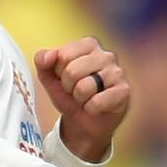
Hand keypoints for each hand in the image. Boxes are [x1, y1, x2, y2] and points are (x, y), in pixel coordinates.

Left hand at [35, 36, 129, 160]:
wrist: (83, 122)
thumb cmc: (68, 94)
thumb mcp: (49, 76)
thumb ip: (42, 60)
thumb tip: (49, 55)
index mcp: (88, 44)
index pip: (62, 55)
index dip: (58, 72)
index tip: (65, 78)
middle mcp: (106, 55)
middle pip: (72, 71)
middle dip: (68, 87)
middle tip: (76, 91)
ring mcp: (118, 72)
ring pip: (84, 87)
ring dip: (80, 99)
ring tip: (86, 98)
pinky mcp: (124, 91)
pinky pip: (97, 102)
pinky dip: (91, 109)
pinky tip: (97, 107)